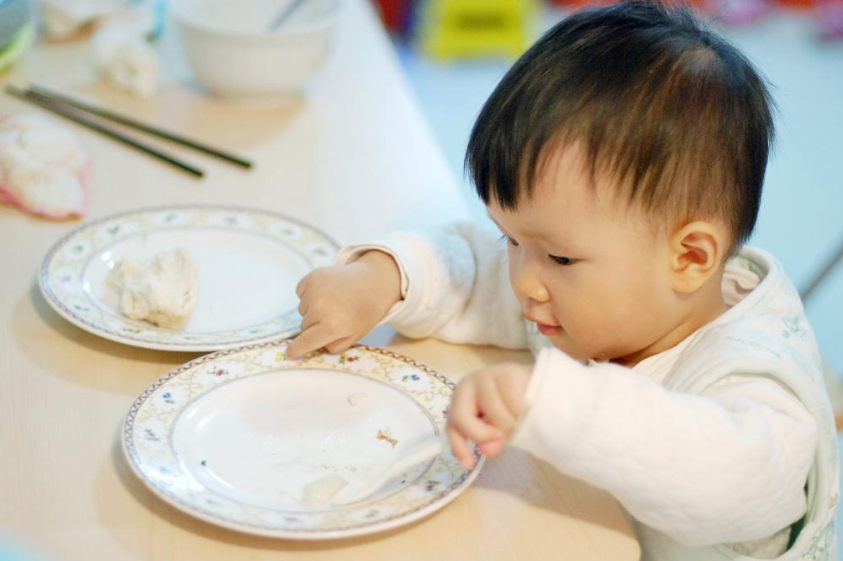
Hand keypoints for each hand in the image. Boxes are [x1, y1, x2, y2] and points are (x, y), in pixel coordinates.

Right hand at [285, 251, 401, 359]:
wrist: (373, 281)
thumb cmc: (365, 311)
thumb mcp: (355, 335)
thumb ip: (334, 345)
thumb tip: (316, 346)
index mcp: (332, 326)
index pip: (306, 341)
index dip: (296, 349)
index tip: (289, 354)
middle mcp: (321, 308)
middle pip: (304, 326)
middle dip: (314, 326)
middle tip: (334, 317)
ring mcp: (315, 290)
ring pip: (302, 310)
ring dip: (312, 310)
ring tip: (333, 303)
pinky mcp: (313, 277)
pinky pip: (301, 292)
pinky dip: (308, 294)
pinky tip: (326, 292)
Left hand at [446, 362, 531, 469]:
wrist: (535, 384)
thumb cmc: (510, 407)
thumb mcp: (495, 428)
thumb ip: (488, 440)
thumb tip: (488, 449)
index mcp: (460, 400)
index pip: (451, 426)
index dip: (458, 447)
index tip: (468, 465)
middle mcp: (467, 385)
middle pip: (462, 419)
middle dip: (484, 434)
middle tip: (502, 436)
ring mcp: (486, 376)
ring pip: (493, 414)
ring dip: (510, 424)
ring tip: (520, 419)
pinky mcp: (507, 372)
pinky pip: (513, 404)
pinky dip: (523, 413)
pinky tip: (528, 409)